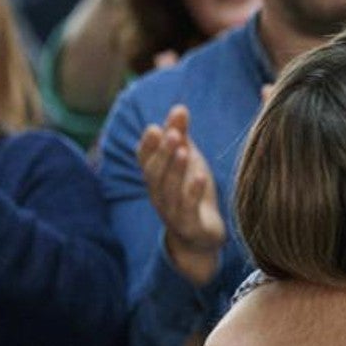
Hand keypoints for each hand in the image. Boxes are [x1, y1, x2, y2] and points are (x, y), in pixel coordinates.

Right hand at [136, 105, 225, 282]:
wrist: (200, 238)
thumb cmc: (191, 193)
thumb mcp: (188, 161)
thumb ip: (181, 136)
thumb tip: (179, 107)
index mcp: (156, 178)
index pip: (145, 160)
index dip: (148, 145)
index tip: (155, 128)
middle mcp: (158, 195)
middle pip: (155, 173)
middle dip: (162, 152)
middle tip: (171, 133)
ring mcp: (172, 212)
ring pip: (168, 190)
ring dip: (175, 169)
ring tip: (183, 151)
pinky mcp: (189, 226)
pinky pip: (187, 209)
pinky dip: (192, 193)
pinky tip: (200, 177)